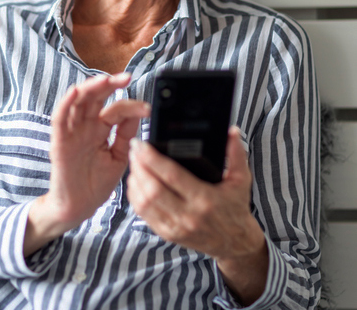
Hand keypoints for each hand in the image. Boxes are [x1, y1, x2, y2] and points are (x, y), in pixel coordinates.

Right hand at [23, 73, 149, 255]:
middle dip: (110, 85)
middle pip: (95, 97)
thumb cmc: (96, 183)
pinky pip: (59, 118)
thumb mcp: (118, 156)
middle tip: (126, 77)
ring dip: (90, 88)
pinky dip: (65, 103)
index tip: (148, 109)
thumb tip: (138, 111)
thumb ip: (126, 134)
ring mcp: (72, 132)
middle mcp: (85, 126)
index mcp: (100, 128)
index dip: (131, 105)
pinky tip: (76, 92)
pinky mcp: (59, 141)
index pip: (116, 109)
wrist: (79, 208)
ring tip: (105, 80)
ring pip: (78, 101)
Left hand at [127, 127, 268, 304]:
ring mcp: (176, 227)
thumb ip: (236, 154)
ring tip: (134, 163)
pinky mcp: (167, 234)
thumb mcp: (241, 179)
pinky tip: (135, 182)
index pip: (172, 176)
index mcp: (205, 199)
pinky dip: (135, 197)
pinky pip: (144, 215)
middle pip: (153, 189)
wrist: (235, 242)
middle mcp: (188, 215)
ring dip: (135, 181)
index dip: (153, 159)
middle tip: (134, 149)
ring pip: (144, 203)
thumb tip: (231, 132)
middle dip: (139, 166)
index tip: (142, 144)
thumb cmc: (235, 208)